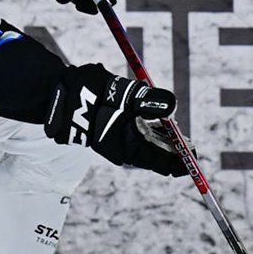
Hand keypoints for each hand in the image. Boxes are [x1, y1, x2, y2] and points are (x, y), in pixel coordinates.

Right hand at [43, 63, 186, 176]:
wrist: (61, 91)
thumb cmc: (88, 95)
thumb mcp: (121, 95)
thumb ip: (147, 101)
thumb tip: (172, 105)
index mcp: (124, 146)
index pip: (156, 161)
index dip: (175, 162)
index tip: (191, 161)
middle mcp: (122, 145)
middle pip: (154, 153)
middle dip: (172, 150)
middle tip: (191, 148)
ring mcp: (118, 136)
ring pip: (146, 142)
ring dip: (162, 139)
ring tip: (180, 139)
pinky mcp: (115, 126)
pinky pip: (138, 132)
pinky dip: (151, 129)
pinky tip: (162, 125)